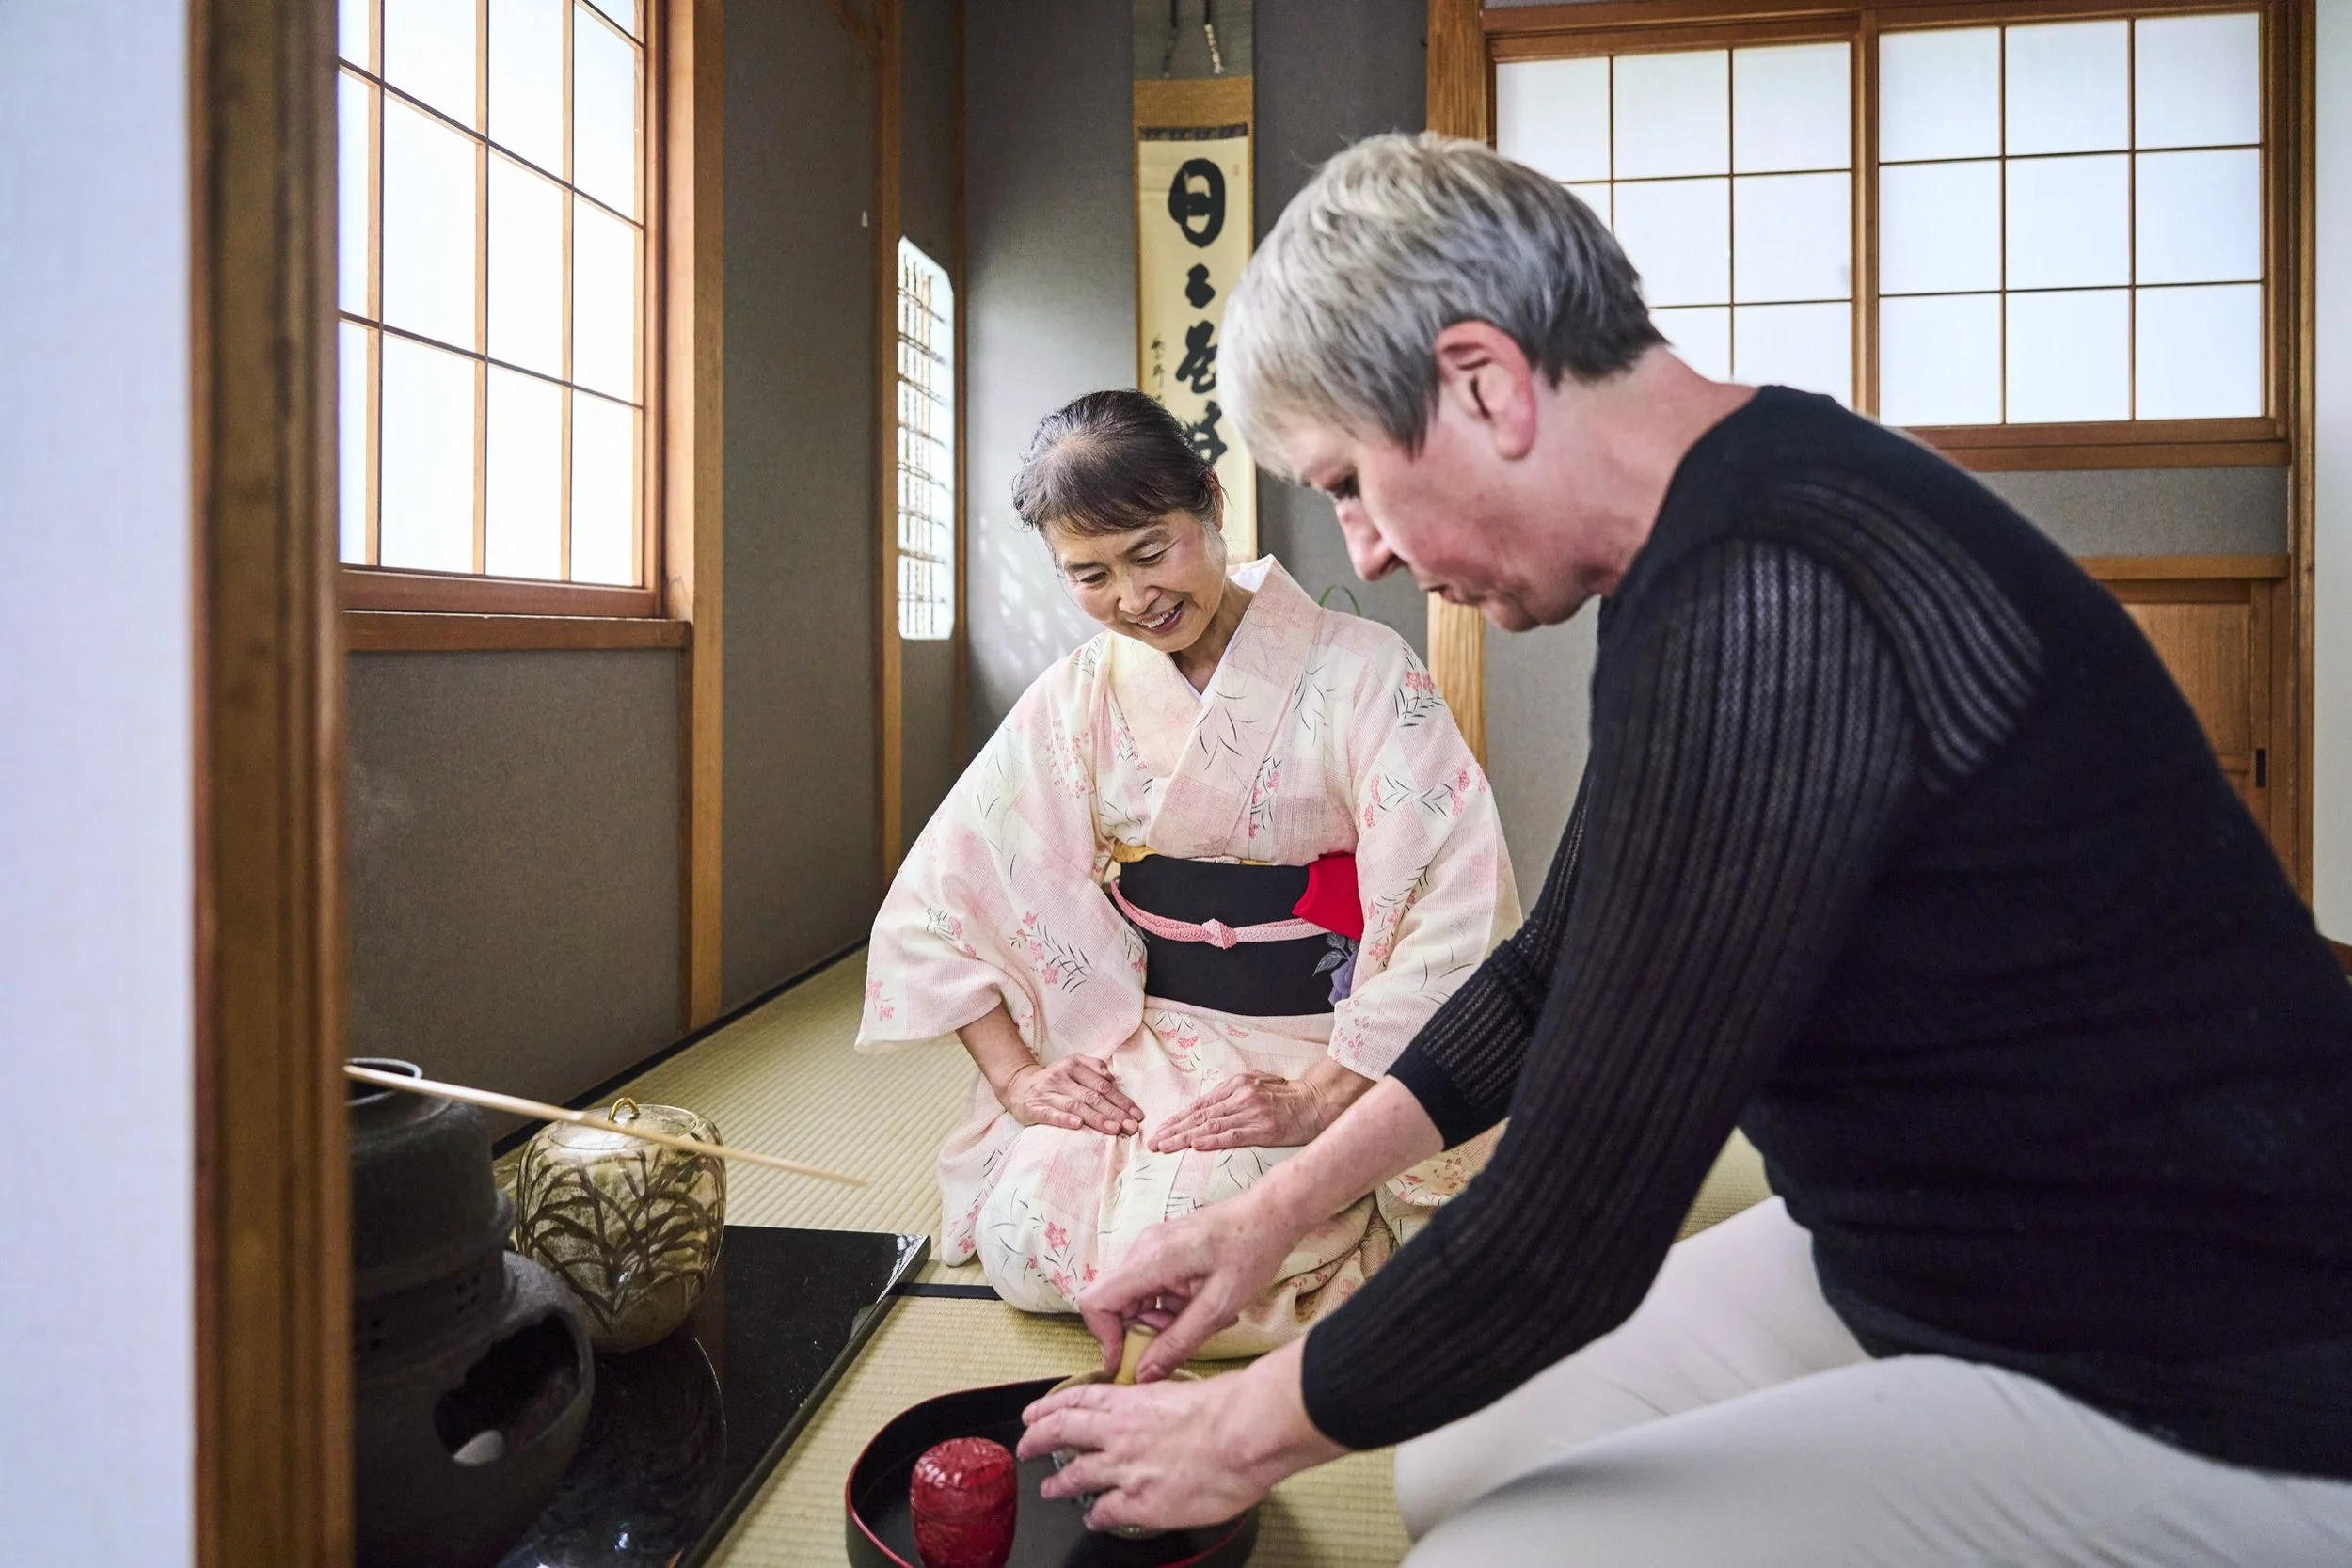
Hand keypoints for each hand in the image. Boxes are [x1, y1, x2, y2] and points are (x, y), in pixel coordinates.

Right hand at [997, 1055, 1143, 1135]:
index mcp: (1073, 1065)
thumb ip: (1094, 1068)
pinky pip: (1051, 1114)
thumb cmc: (1054, 1080)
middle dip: (1115, 1113)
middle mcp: (1060, 1077)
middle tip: (1131, 1127)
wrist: (1018, 1086)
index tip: (1137, 1115)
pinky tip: (1078, 1126)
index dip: (1122, 1101)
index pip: (1103, 1086)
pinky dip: (1065, 1120)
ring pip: (1076, 1106)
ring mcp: (1047, 1092)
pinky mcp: (1034, 1107)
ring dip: (1097, 1119)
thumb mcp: (1073, 1066)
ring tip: (1114, 1129)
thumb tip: (1112, 1079)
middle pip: (1093, 1097)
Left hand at [1018, 1340, 1342, 1532]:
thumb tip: (1162, 1405)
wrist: (1243, 1434)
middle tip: (1026, 1447)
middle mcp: (1117, 1433)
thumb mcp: (1185, 1389)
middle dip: (1037, 1441)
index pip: (1076, 1400)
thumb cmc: (1228, 1407)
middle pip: (1061, 1434)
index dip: (1049, 1407)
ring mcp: (1125, 1470)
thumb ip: (1163, 1400)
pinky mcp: (1139, 1503)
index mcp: (1130, 1400)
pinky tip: (1093, 1518)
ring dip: (1058, 1484)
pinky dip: (1095, 1515)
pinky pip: (1105, 1511)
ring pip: (1075, 1475)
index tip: (1035, 1414)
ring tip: (1049, 1489)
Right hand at [1075, 1188, 1301, 1379]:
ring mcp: (1151, 1246)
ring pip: (1133, 1297)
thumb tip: (1144, 1374)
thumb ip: (1178, 1342)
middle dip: (1140, 1331)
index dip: (1104, 1337)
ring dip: (1158, 1319)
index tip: (1127, 1362)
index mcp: (1151, 1259)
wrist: (1270, 1213)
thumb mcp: (1218, 1307)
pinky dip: (1167, 1305)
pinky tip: (1200, 1306)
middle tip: (1178, 1341)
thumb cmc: (1251, 1253)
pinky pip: (1149, 1285)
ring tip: (1200, 1321)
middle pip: (1114, 1303)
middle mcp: (1142, 1249)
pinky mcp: (1162, 1248)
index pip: (1097, 1301)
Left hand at [1149, 1058, 1371, 1153]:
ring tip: (1165, 1147)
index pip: (1200, 1105)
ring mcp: (1251, 1112)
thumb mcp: (1258, 1086)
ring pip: (1210, 1126)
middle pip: (1199, 1115)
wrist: (1317, 1102)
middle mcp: (1240, 1096)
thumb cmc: (1288, 1097)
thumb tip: (1210, 1108)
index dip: (1178, 1118)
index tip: (1160, 1130)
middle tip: (1153, 1143)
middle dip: (1173, 1130)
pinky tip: (1194, 1145)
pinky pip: (1232, 1136)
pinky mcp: (1263, 1128)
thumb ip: (1234, 1095)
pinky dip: (1211, 1140)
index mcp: (1236, 1085)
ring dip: (1184, 1138)